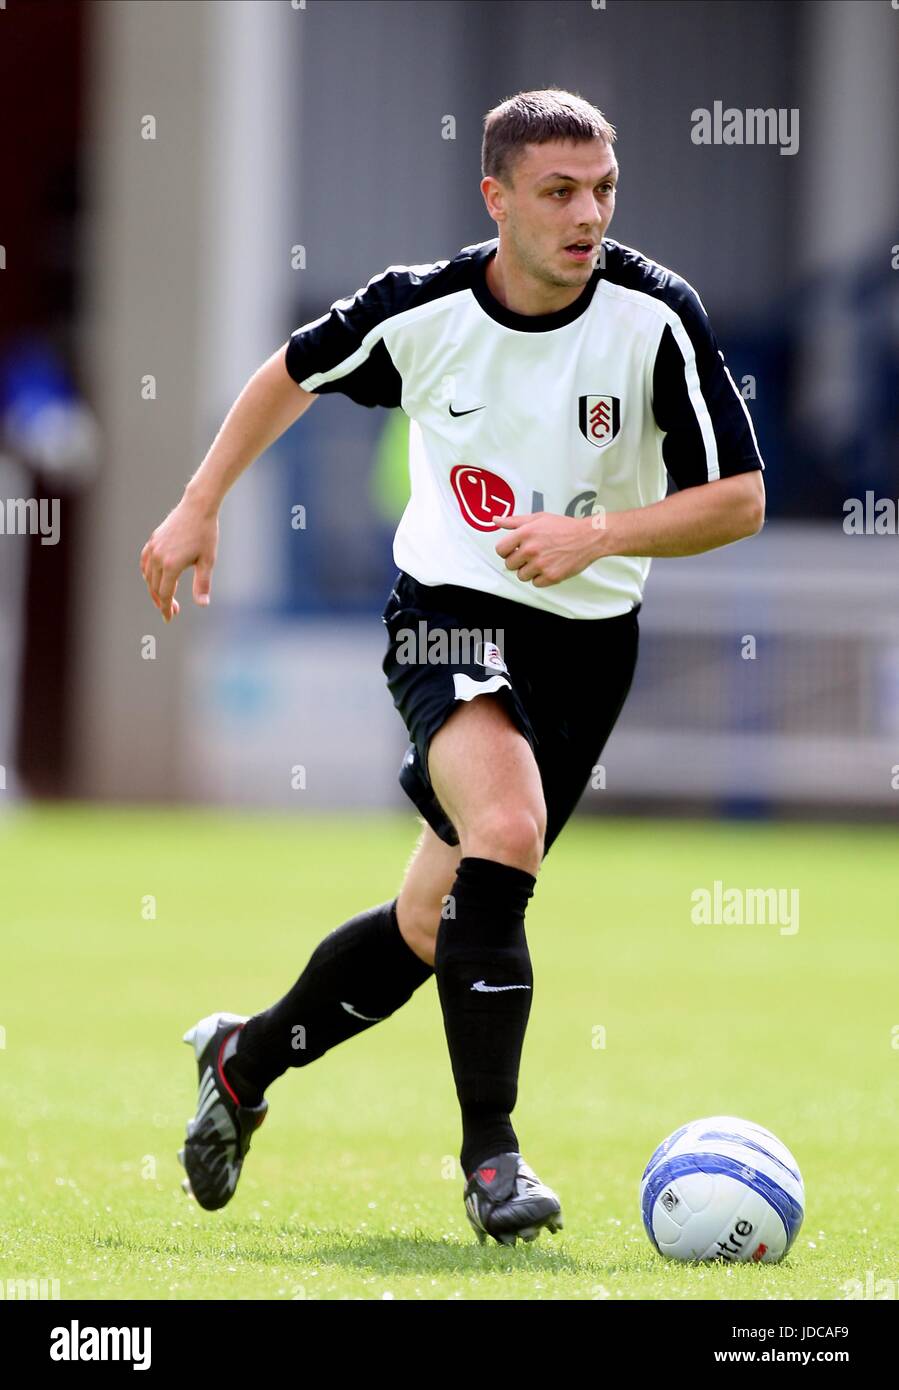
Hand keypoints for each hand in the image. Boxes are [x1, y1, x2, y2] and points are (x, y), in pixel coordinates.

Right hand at [140, 493, 218, 621]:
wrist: (197, 507)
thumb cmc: (206, 534)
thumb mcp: (207, 561)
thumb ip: (202, 584)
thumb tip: (203, 605)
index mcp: (171, 565)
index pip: (165, 594)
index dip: (167, 608)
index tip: (169, 619)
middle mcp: (158, 558)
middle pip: (154, 587)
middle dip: (162, 602)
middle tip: (173, 611)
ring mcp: (153, 548)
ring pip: (148, 576)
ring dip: (154, 589)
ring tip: (165, 598)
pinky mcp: (152, 541)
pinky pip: (145, 562)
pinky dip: (147, 574)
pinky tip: (153, 579)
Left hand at [494, 511, 605, 586]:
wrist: (588, 537)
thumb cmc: (564, 527)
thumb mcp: (538, 518)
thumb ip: (514, 521)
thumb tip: (495, 520)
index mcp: (525, 533)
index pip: (500, 550)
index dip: (505, 551)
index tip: (513, 550)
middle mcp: (531, 549)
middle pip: (510, 565)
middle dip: (518, 561)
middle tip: (530, 555)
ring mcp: (541, 564)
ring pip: (522, 576)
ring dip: (529, 571)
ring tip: (541, 561)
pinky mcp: (551, 576)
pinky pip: (536, 583)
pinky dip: (541, 578)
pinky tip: (549, 567)